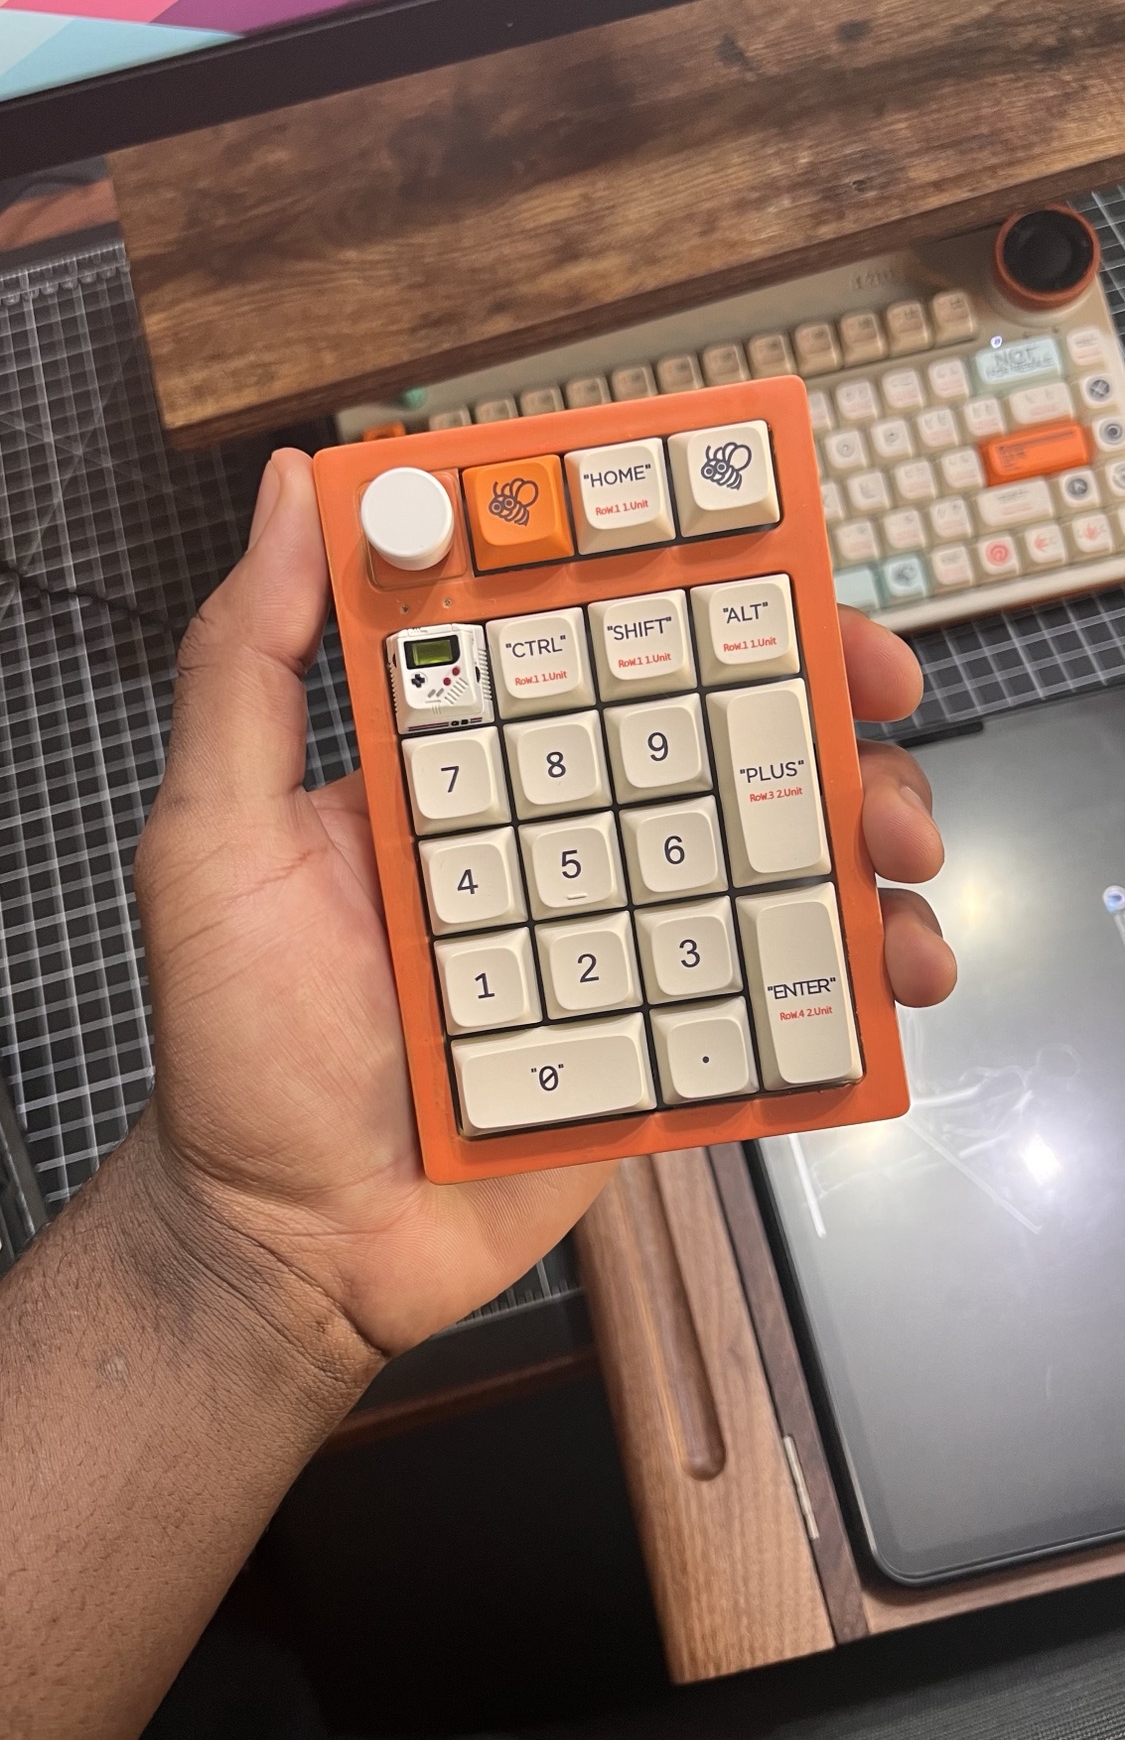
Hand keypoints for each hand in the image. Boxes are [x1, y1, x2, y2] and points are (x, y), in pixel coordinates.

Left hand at [135, 450, 953, 1362]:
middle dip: (815, 694)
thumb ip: (249, 668)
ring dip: (863, 826)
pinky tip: (896, 969)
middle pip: (714, 732)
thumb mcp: (213, 838)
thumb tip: (292, 492)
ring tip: (900, 845)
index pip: (591, 641)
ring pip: (774, 852)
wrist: (294, 1247)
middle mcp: (559, 841)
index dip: (683, 585)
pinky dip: (859, 975)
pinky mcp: (668, 1040)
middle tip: (875, 686)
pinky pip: (783, 992)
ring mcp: (624, 940)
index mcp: (469, 773)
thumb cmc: (237, 1047)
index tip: (761, 549)